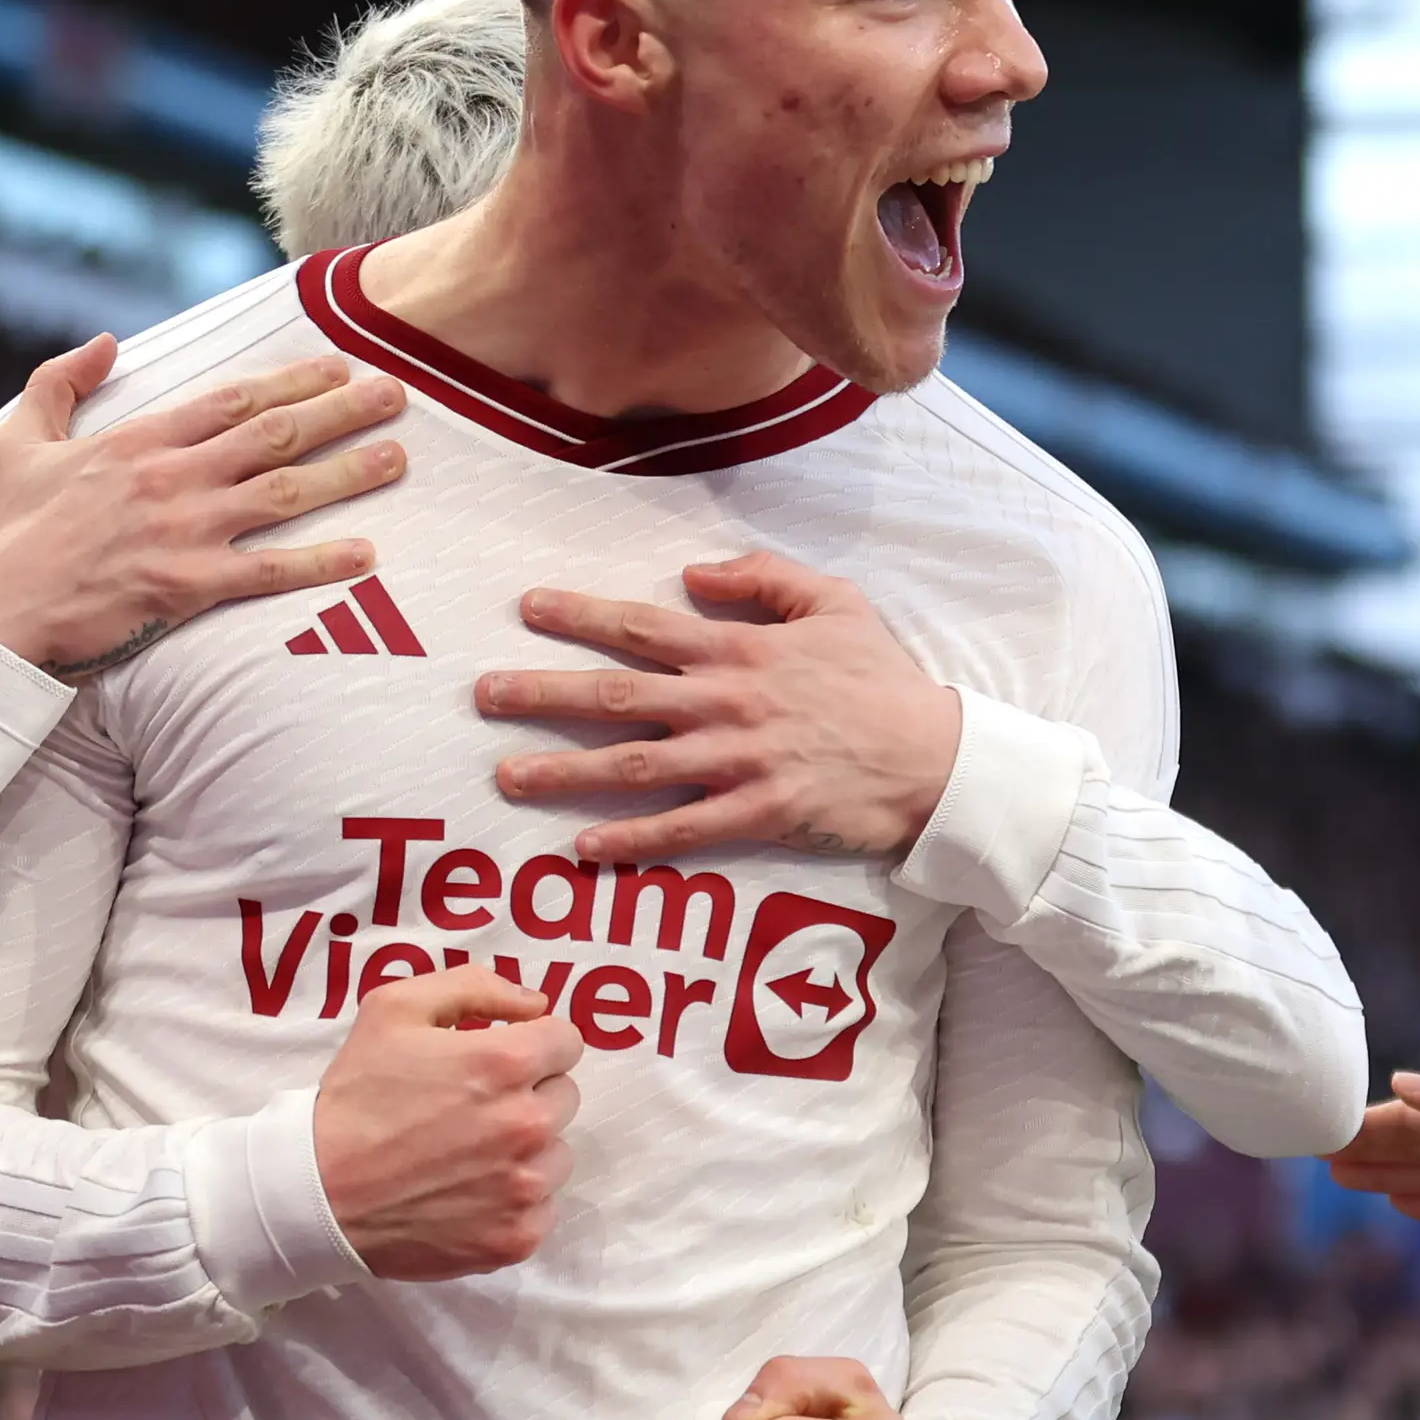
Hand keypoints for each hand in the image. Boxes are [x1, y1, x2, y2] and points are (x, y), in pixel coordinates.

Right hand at [0, 340, 407, 679]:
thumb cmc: (8, 531)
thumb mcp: (18, 440)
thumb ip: (59, 383)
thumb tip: (104, 343)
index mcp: (137, 441)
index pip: (232, 401)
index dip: (291, 380)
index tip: (337, 366)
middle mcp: (171, 478)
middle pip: (274, 435)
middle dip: (340, 411)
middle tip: (394, 394)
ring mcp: (184, 531)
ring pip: (284, 493)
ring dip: (346, 474)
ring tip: (398, 457)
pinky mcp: (188, 587)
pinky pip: (269, 572)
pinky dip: (320, 564)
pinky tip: (367, 555)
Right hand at [309, 965, 580, 1279]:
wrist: (314, 1193)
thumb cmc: (355, 1097)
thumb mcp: (395, 1009)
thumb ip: (475, 988)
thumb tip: (536, 1004)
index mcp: (506, 1063)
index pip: (566, 1042)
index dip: (531, 1045)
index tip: (497, 1061)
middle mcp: (527, 1124)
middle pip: (563, 1097)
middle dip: (528, 1094)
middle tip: (473, 1109)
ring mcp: (525, 1187)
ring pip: (557, 1154)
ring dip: (527, 1150)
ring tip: (468, 1154)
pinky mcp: (516, 1237)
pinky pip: (543, 1209)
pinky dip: (515, 1202)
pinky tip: (469, 1195)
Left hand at [478, 553, 961, 865]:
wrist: (935, 757)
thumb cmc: (883, 679)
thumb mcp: (834, 601)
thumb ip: (762, 577)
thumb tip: (693, 572)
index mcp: (741, 649)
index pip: (644, 626)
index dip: (581, 615)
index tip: (527, 608)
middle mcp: (727, 703)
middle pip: (617, 694)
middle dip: (544, 693)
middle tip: (484, 695)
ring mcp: (739, 762)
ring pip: (635, 764)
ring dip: (566, 770)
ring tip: (507, 775)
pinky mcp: (758, 815)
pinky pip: (681, 830)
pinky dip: (631, 840)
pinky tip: (581, 846)